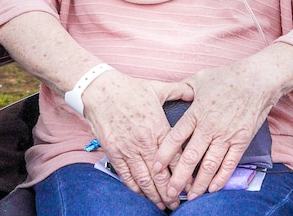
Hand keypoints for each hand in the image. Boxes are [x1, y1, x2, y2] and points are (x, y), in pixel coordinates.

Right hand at [81, 71, 193, 209]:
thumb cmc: (128, 89)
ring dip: (154, 195)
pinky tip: (141, 195)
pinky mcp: (114, 152)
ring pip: (144, 179)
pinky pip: (126, 175)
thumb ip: (178, 91)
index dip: (184, 175)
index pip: (176, 158)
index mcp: (160, 128)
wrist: (100, 90)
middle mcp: (146, 142)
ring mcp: (128, 149)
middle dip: (170, 192)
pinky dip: (134, 188)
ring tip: (162, 205)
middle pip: (161, 175)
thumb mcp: (157, 88)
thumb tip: (193, 90)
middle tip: (177, 204)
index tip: (191, 187)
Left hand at [153, 60, 278, 200]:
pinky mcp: (241, 140)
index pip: (175, 138)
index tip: (155, 167)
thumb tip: (172, 90)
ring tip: (190, 197)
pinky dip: (221, 178)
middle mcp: (209, 127)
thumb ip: (183, 88)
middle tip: (169, 192)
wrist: (258, 79)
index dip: (164, 155)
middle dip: (178, 178)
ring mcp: (226, 135)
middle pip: (190, 158)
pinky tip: (212, 188)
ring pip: (209, 165)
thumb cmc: (228, 76)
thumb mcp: (200, 78)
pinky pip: (229, 164)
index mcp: (195, 112)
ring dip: (198, 184)